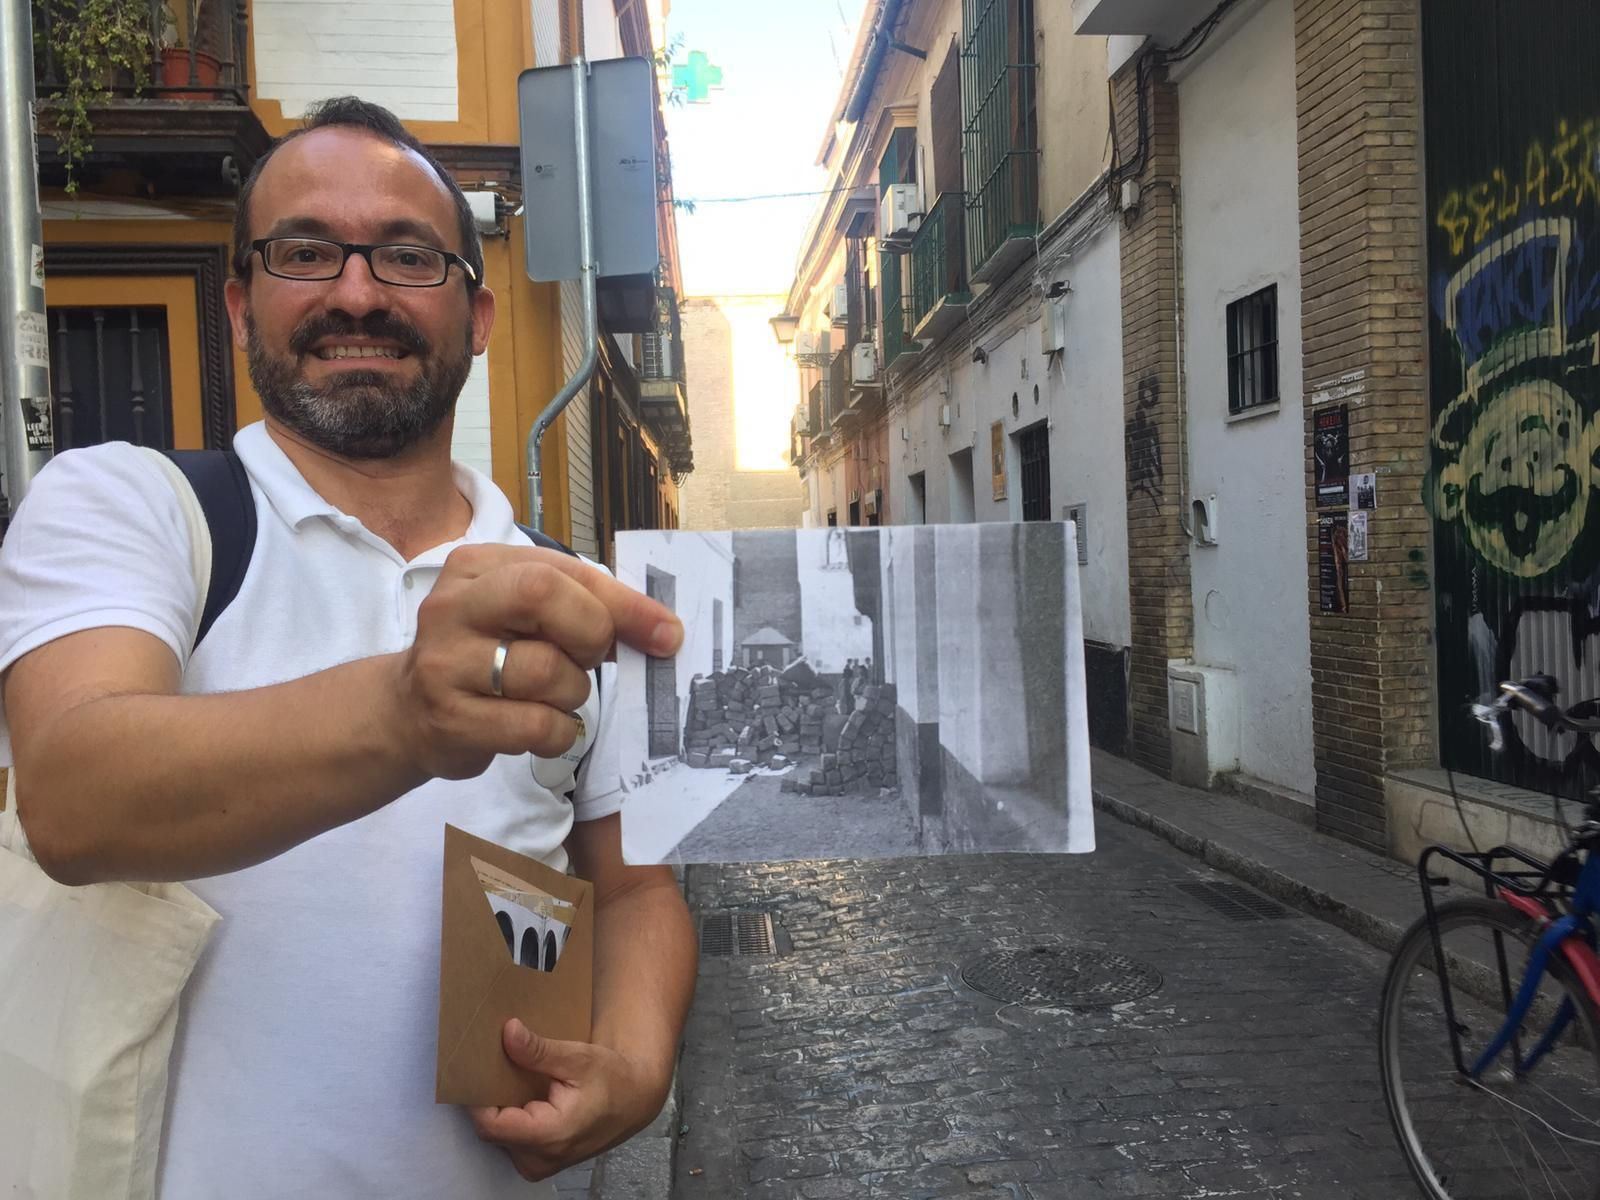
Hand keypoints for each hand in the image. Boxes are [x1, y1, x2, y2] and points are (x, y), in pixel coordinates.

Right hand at [390, 545, 681, 780]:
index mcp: (478, 567)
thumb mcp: (522, 615)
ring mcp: (446, 663)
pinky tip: (543, 729)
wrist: (406, 713)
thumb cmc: (484, 656)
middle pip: (544, 598)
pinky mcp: (451, 720)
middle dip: (590, 635)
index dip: (623, 602)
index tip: (666, 632)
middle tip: (588, 660)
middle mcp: (454, 606)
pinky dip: (559, 733)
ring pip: (548, 671)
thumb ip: (583, 606)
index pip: (562, 570)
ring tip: (552, 697)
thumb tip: (664, 630)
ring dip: (572, 693)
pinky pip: (537, 725)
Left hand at [469, 1018, 665, 1180]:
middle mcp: (540, 1159)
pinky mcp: (540, 1162)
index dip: (478, 1096)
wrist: (633, 1101)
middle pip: (492, 1130)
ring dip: (501, 1108)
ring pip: (499, 1136)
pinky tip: (522, 1096)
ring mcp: (539, 1165)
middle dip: (490, 1098)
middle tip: (495, 1067)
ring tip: (511, 1079)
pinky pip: (510, 1141)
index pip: (490, 1124)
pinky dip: (512, 1118)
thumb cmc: (610, 1079)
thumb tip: (508, 1032)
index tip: (477, 1068)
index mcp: (549, 1135)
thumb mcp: (578, 1058)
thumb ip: (539, 1050)